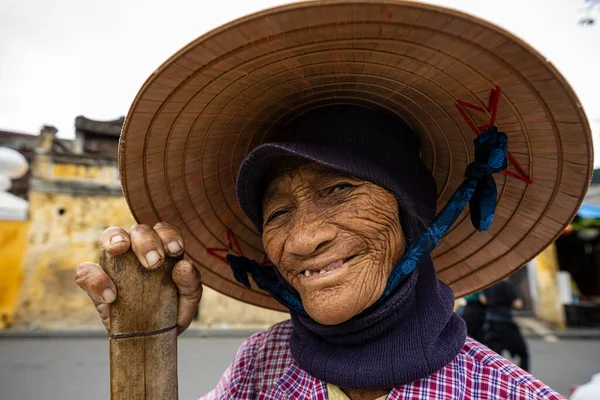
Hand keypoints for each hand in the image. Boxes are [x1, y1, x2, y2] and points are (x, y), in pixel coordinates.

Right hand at [75, 222, 201, 334]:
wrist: (151, 339)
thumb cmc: (172, 311)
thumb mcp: (188, 300)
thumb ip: (190, 282)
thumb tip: (183, 266)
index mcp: (162, 248)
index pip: (164, 230)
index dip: (169, 234)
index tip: (175, 250)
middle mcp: (137, 250)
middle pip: (139, 230)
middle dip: (146, 241)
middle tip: (154, 262)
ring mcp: (114, 263)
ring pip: (109, 236)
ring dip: (115, 239)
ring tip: (120, 250)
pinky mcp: (95, 283)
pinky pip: (86, 272)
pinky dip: (96, 280)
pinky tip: (111, 296)